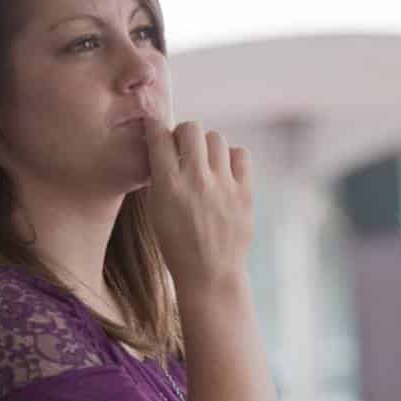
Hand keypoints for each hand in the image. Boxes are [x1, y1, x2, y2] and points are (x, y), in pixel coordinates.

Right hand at [143, 120, 253, 292]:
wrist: (210, 273)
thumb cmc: (177, 243)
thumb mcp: (156, 210)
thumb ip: (159, 176)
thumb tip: (163, 145)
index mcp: (168, 186)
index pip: (159, 136)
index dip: (155, 126)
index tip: (157, 129)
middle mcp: (197, 180)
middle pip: (192, 128)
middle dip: (184, 132)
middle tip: (184, 147)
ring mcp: (224, 186)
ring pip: (217, 138)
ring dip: (208, 145)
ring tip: (205, 161)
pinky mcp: (245, 193)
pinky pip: (241, 154)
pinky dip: (232, 157)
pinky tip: (225, 171)